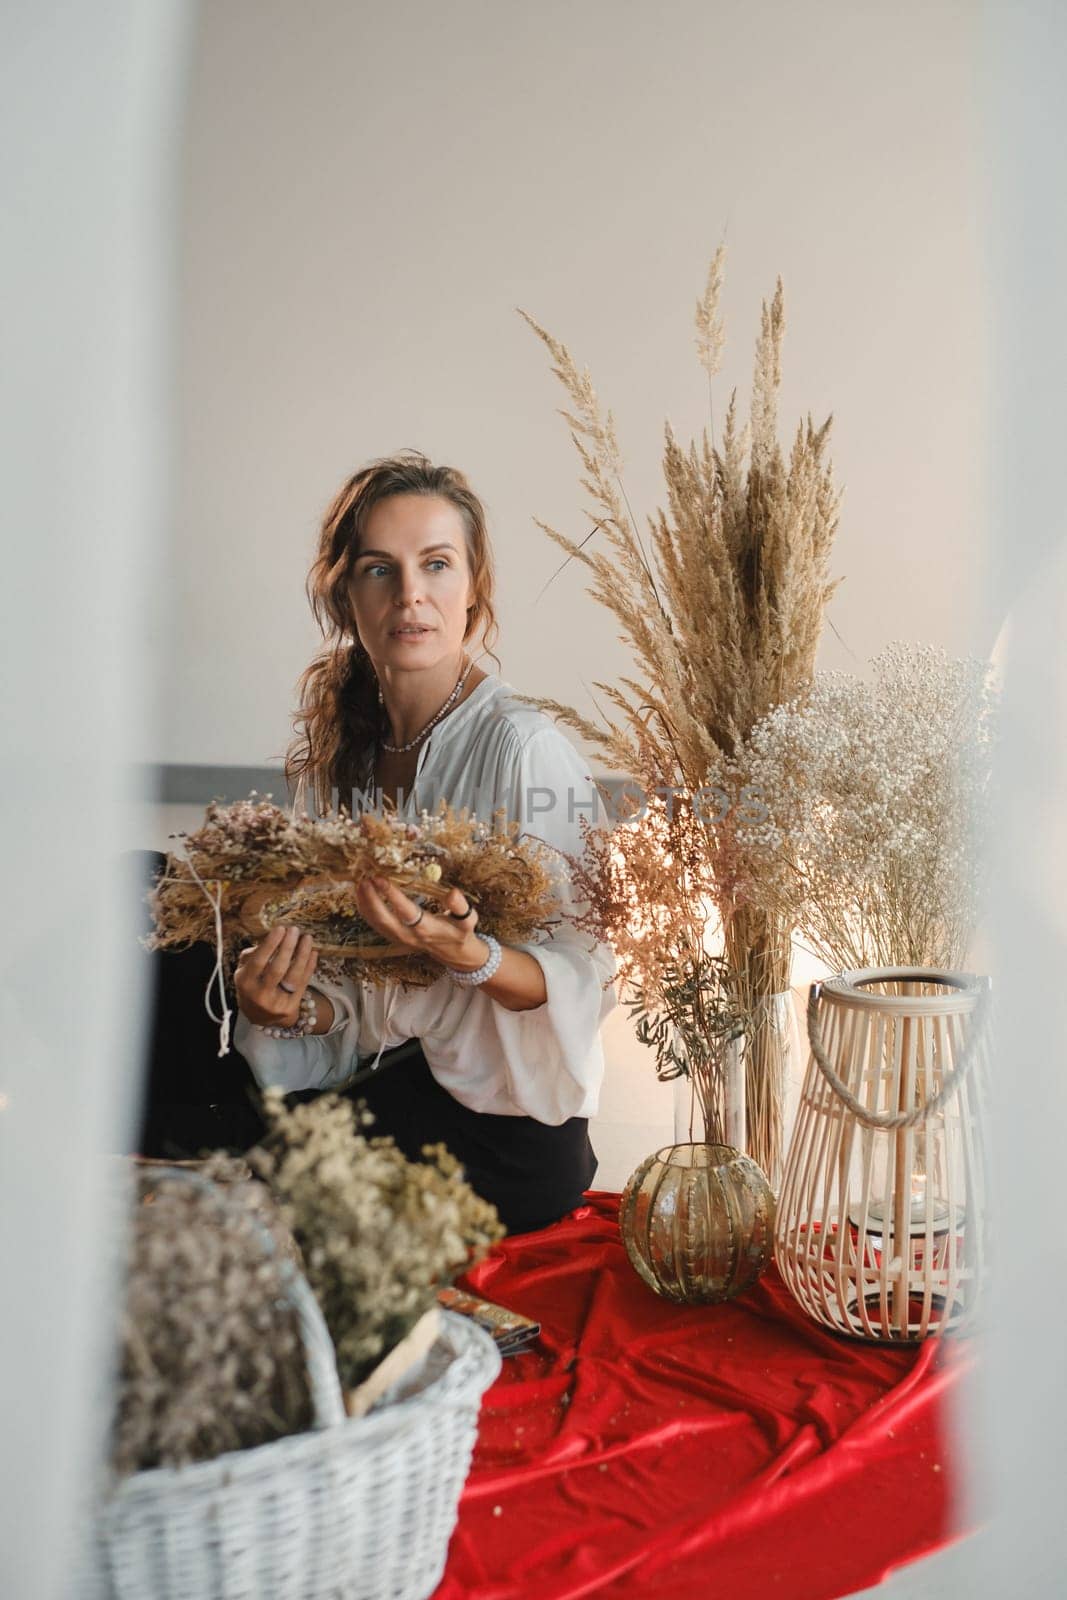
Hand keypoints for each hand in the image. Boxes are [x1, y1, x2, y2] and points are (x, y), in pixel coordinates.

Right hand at [234, 924, 317, 1026]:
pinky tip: (313, 952)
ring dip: (302, 955)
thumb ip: (253, 954)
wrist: (260, 1015)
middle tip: (295, 930)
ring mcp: (275, 1003)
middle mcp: (259, 994)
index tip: (281, 928)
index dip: (270, 944)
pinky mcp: (290, 1008)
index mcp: (245, 982)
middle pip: (277, 968)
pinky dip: (309, 966)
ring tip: (307, 938)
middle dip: (288, 947)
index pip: (258, 961)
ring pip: (293, 976)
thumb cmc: (252, 984)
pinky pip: (303, 983)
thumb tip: (272, 937)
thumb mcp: (245, 970)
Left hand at [355, 876, 487, 972]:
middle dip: (371, 899)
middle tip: (364, 879)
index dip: (393, 896)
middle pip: (384, 919)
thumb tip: (452, 892)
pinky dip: (365, 909)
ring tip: (358, 882)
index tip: (381, 879)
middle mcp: (409, 935)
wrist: (454, 954)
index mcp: (427, 929)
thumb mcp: (468, 920)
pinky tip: (360, 894)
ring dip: (365, 903)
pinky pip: (375, 924)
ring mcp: (399, 938)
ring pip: (376, 923)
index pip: (406, 912)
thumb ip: (460, 906)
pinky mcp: (393, 937)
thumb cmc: (460, 932)